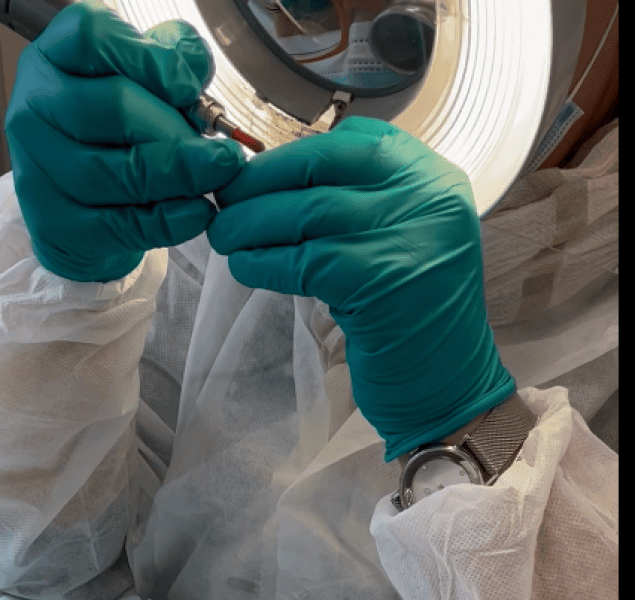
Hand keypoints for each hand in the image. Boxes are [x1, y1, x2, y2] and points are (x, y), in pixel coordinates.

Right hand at [4, 1, 244, 282]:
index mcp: (53, 57)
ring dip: (180, 177)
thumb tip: (192, 67)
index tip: (188, 88)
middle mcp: (34, 106)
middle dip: (178, 132)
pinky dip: (169, 220)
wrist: (79, 215)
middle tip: (222, 153)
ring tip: (216, 178)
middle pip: (114, 107)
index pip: (91, 35)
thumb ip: (169, 59)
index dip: (149, 58)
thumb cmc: (114, 137)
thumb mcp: (140, 83)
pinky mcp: (53, 222)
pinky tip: (198, 213)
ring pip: (118, 171)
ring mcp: (37, 168)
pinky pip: (121, 223)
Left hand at [207, 117, 514, 458]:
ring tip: (223, 236)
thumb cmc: (413, 320)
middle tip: (224, 202)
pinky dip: (262, 261)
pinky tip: (244, 267)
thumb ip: (361, 206)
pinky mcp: (375, 279)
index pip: (353, 142)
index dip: (293, 154)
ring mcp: (404, 235)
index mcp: (434, 180)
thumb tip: (278, 182)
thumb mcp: (402, 243)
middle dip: (260, 183)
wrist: (446, 386)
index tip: (256, 173)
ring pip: (304, 212)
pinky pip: (300, 260)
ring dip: (249, 223)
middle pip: (321, 168)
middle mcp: (426, 197)